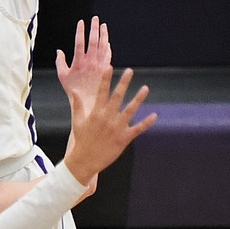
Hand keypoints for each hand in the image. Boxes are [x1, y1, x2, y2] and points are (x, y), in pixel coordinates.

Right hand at [56, 17, 111, 113]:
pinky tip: (108, 42)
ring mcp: (99, 65)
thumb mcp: (62, 76)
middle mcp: (90, 61)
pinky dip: (108, 47)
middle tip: (95, 19)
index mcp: (79, 61)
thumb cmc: (73, 90)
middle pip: (93, 40)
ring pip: (103, 46)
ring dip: (104, 35)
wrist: (88, 102)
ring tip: (103, 26)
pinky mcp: (106, 69)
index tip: (81, 22)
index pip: (80, 41)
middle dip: (94, 28)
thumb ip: (60, 62)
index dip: (80, 31)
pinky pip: (108, 55)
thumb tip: (59, 51)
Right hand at [64, 67, 155, 186]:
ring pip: (131, 110)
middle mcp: (108, 118)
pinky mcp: (125, 138)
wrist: (85, 160)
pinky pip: (138, 128)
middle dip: (124, 83)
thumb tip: (75, 91)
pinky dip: (147, 122)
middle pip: (117, 96)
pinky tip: (154, 115)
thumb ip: (77, 106)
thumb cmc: (81, 141)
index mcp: (96, 113)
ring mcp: (117, 127)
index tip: (109, 67)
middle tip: (130, 71)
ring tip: (145, 88)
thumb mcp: (77, 122)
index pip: (101, 92)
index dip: (106, 79)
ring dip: (138, 98)